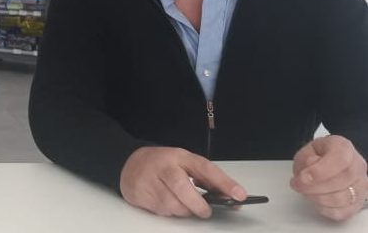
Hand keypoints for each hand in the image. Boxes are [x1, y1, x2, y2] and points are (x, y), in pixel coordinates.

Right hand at [120, 146, 246, 217]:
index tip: (240, 195)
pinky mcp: (140, 194)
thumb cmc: (163, 164)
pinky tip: (166, 202)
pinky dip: (169, 211)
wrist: (129, 163)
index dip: (223, 182)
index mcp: (179, 156)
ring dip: (183, 210)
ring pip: (172, 205)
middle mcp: (163, 167)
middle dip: (198, 205)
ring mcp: (149, 180)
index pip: (205, 168)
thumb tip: (231, 197)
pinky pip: (161, 210)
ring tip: (183, 204)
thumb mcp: (184, 163)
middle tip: (206, 211)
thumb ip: (206, 179)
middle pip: (184, 189)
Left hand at [291, 135, 367, 221]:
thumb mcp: (306, 151)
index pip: (340, 159)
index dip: (320, 171)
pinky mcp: (358, 202)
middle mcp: (357, 166)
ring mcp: (360, 185)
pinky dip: (326, 209)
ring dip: (318, 198)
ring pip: (343, 198)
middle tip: (298, 185)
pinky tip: (316, 201)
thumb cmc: (317, 156)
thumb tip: (310, 171)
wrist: (324, 164)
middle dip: (315, 186)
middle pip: (342, 180)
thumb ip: (306, 160)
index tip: (304, 177)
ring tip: (306, 192)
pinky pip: (343, 211)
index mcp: (343, 147)